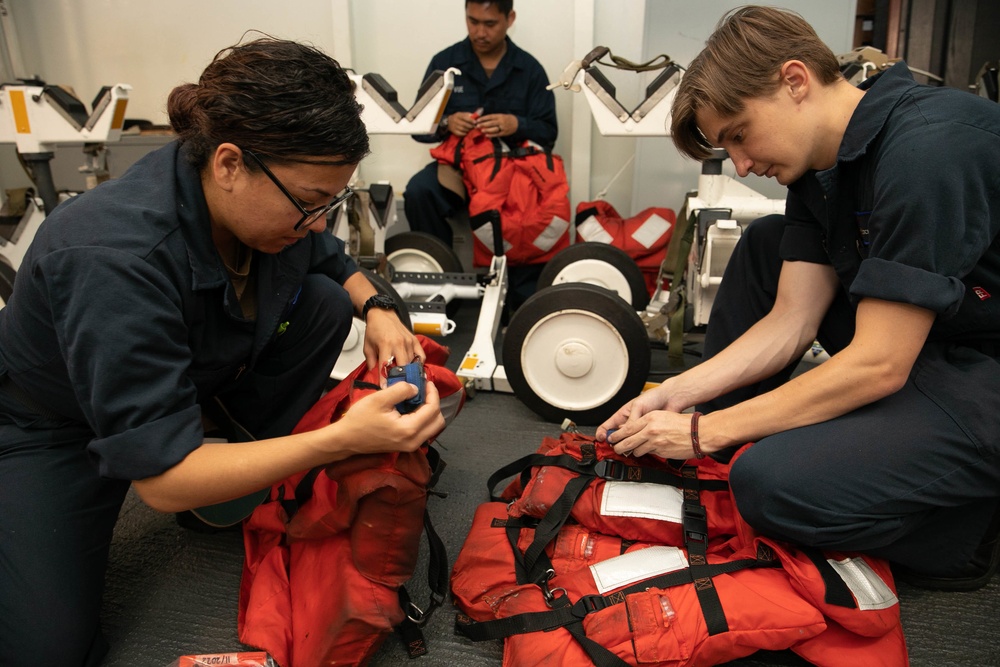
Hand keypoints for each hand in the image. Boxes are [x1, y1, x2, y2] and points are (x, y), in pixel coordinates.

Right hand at [328, 380, 445, 456]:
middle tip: (424, 390)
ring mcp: (409, 446)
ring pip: (432, 427)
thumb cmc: (359, 420)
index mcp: (408, 430)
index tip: (426, 382)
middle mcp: (413, 441)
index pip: (432, 409)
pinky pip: (423, 431)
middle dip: (434, 403)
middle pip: (438, 421)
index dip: (432, 393)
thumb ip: (401, 390)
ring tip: (417, 398)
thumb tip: (415, 388)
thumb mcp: (380, 398)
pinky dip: (422, 419)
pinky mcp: (405, 446)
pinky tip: (410, 408)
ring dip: (429, 411)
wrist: (346, 439)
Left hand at [362, 308, 424, 382]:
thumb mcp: (367, 347)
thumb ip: (371, 363)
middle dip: (400, 379)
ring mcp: (408, 342)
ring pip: (412, 363)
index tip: (385, 389)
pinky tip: (415, 369)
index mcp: (385, 345)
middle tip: (398, 387)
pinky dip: (419, 364)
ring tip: (407, 381)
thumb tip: (374, 376)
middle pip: (403, 367)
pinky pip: (421, 356)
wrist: (382, 314)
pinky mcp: (415, 341)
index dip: (385, 380)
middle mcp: (398, 344)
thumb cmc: (375, 330)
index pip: (386, 366)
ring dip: (409, 373)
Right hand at [446, 112, 478, 136]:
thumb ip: (468, 115)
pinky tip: (467, 132)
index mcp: (458, 115)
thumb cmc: (457, 117)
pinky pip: (460, 133)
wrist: (448, 122)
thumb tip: (475, 116)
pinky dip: (465, 133)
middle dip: (471, 126)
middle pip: (464, 124)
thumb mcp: (461, 114)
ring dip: (468, 130)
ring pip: (463, 129)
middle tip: (474, 127)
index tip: (475, 122)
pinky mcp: (454, 131)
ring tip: (471, 129)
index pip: (465, 118)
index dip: (471, 120)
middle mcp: (455, 121)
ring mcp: (454, 126)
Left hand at [476, 113, 516, 137]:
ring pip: (494, 129)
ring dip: (487, 130)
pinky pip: (497, 134)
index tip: (478, 120)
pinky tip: (486, 135)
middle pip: (491, 123)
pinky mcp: (504, 133)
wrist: (517, 123)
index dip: (483, 118)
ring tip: (481, 130)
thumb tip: (483, 118)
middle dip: (483, 124)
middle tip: (477, 126)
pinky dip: (491, 135)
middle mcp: (501, 121)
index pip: (490, 116)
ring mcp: (503, 127)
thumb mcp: (501, 115)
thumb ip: (493, 117)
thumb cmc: (506, 119)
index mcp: (499, 116)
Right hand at [596, 383, 671, 440]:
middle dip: (614, 443)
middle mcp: (628, 424)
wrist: (670, 399)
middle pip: (616, 437)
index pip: (607, 426)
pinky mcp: (647, 435)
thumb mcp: (638, 407)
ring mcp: (638, 430)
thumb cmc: (653, 397)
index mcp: (622, 415)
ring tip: (628, 447)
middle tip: (616, 447)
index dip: (602, 433)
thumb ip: (631, 421)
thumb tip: (625, 433)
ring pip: (628, 441)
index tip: (602, 439)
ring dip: (627, 445)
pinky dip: (640, 445)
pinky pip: (641, 443)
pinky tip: (641, 445)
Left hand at [604, 409, 700, 460]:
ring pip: (636, 449)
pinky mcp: (660, 451)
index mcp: (650, 418)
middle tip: (615, 448)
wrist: (698, 433)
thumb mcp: (662, 416)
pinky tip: (648, 451)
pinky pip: (648, 453)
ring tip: (632, 451)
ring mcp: (655, 441)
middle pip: (627, 441)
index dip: (617, 434)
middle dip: (619, 446)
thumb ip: (648, 422)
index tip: (612, 437)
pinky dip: (646, 453)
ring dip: (634, 451)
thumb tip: (634, 429)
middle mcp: (650, 429)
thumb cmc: (684, 424)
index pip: (627, 428)